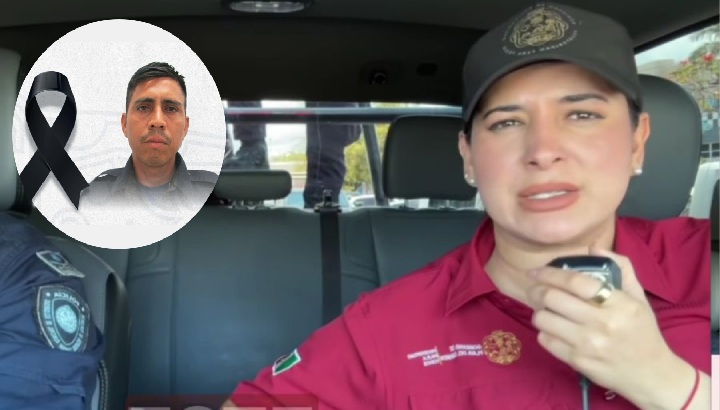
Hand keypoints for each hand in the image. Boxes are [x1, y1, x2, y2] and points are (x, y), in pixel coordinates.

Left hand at [525, 247, 693, 407]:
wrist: (652, 375)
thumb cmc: (643, 332)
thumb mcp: (638, 298)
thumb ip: (620, 268)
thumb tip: (593, 247)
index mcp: (618, 303)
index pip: (575, 281)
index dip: (550, 273)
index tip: (536, 271)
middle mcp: (601, 323)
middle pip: (552, 298)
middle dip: (536, 290)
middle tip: (534, 288)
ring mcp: (587, 344)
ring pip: (543, 319)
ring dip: (539, 311)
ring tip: (545, 310)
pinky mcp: (577, 361)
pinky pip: (545, 340)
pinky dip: (544, 331)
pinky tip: (553, 329)